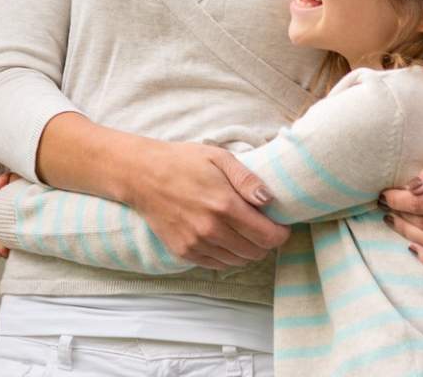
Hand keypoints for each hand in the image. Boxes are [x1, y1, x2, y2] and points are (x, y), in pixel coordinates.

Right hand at [123, 140, 285, 269]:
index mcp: (224, 204)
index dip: (280, 233)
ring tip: (243, 232)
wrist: (141, 174)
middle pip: (256, 252)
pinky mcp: (184, 252)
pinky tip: (224, 238)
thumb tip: (269, 200)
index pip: (267, 236)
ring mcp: (196, 243)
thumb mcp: (218, 157)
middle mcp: (211, 229)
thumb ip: (247, 179)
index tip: (280, 225)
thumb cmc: (183, 161)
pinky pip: (217, 264)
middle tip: (262, 227)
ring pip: (238, 261)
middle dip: (266, 242)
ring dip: (247, 250)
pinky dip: (227, 256)